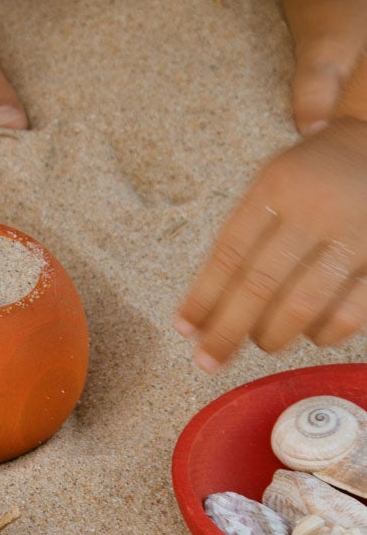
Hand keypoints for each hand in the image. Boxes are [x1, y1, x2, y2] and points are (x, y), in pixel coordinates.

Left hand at [176, 116, 366, 369]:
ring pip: (303, 304)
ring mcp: (353, 236)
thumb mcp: (273, 182)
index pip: (229, 253)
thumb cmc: (314, 174)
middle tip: (207, 360)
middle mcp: (313, 211)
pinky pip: (351, 313)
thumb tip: (205, 304)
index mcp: (276, 188)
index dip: (203, 297)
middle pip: (259, 284)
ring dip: (273, 334)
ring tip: (261, 341)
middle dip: (228, 330)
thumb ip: (245, 232)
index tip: (183, 329)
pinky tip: (311, 333)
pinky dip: (324, 333)